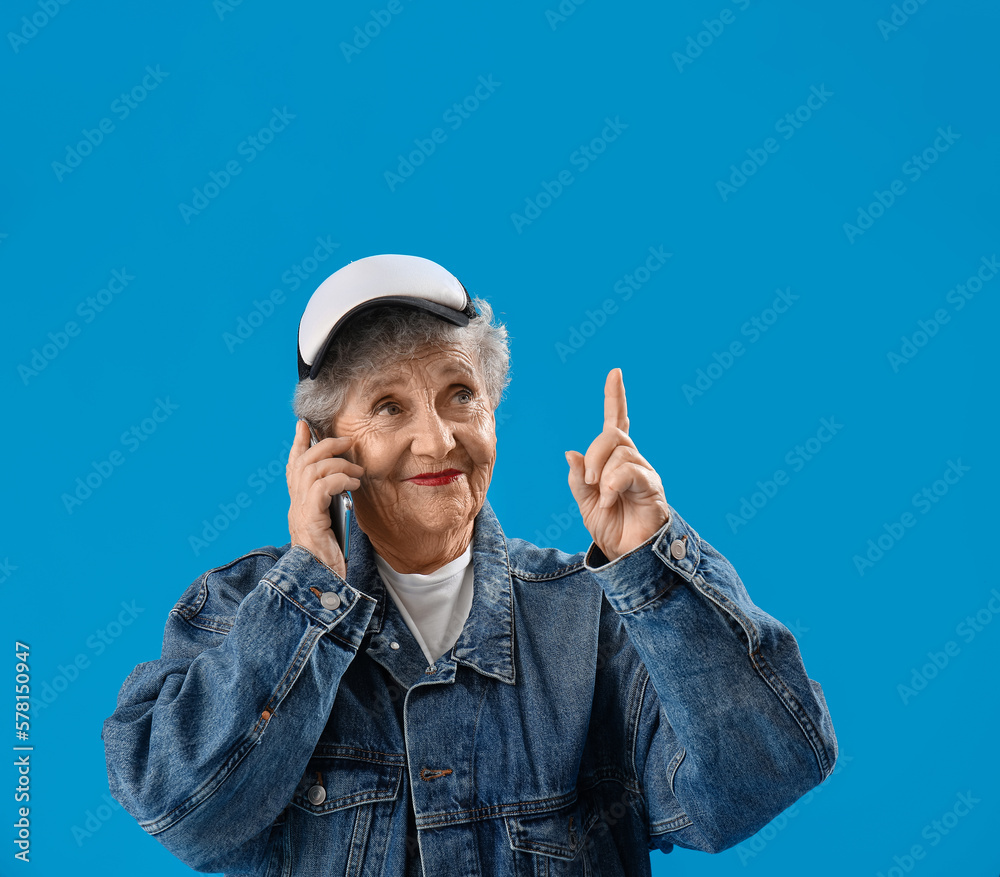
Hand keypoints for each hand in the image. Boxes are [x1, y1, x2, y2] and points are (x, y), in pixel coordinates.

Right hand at [286, 420, 363, 577]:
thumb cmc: (330, 555)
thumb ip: (333, 502)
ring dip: (338, 464)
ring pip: (312, 470)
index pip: (294, 467)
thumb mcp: (332, 522)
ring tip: (357, 471)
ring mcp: (300, 512)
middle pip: (303, 461)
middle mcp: (295, 505)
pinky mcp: (310, 519)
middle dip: (324, 444)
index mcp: (299, 504)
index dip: (298, 443)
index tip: (303, 424)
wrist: (322, 580)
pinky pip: (321, 487)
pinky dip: (339, 479)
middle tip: (346, 440)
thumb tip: (347, 482)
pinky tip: (353, 484)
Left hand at [565, 369, 668, 560]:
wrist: (628, 555)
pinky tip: (609, 500)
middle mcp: (633, 462)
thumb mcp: (585, 502)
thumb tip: (572, 453)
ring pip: (620, 451)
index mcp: (615, 461)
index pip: (616, 423)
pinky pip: (630, 471)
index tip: (615, 374)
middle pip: (612, 435)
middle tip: (588, 481)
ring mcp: (645, 473)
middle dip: (594, 454)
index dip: (615, 399)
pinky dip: (613, 484)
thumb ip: (578, 478)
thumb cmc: (611, 528)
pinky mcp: (652, 487)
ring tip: (602, 498)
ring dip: (602, 473)